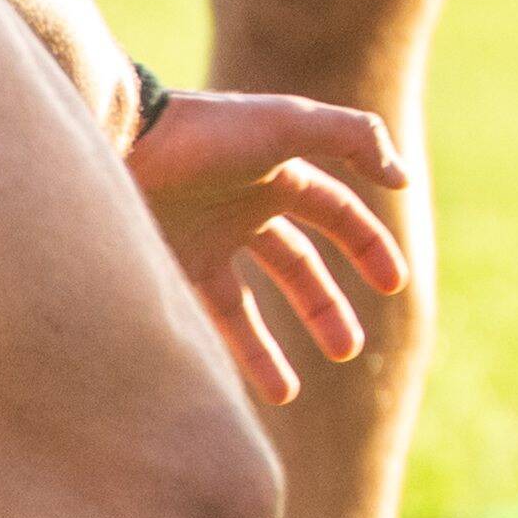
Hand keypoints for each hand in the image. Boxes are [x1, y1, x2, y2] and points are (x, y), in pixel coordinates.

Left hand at [125, 88, 410, 407]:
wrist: (115, 141)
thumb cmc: (205, 131)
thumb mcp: (290, 124)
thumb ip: (354, 138)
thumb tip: (401, 179)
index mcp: (279, 174)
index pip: (337, 215)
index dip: (369, 247)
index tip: (394, 285)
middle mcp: (242, 210)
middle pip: (296, 268)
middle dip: (324, 309)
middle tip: (348, 351)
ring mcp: (201, 242)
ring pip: (244, 307)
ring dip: (268, 350)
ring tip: (287, 393)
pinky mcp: (165, 268)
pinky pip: (199, 320)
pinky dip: (218, 352)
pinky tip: (233, 384)